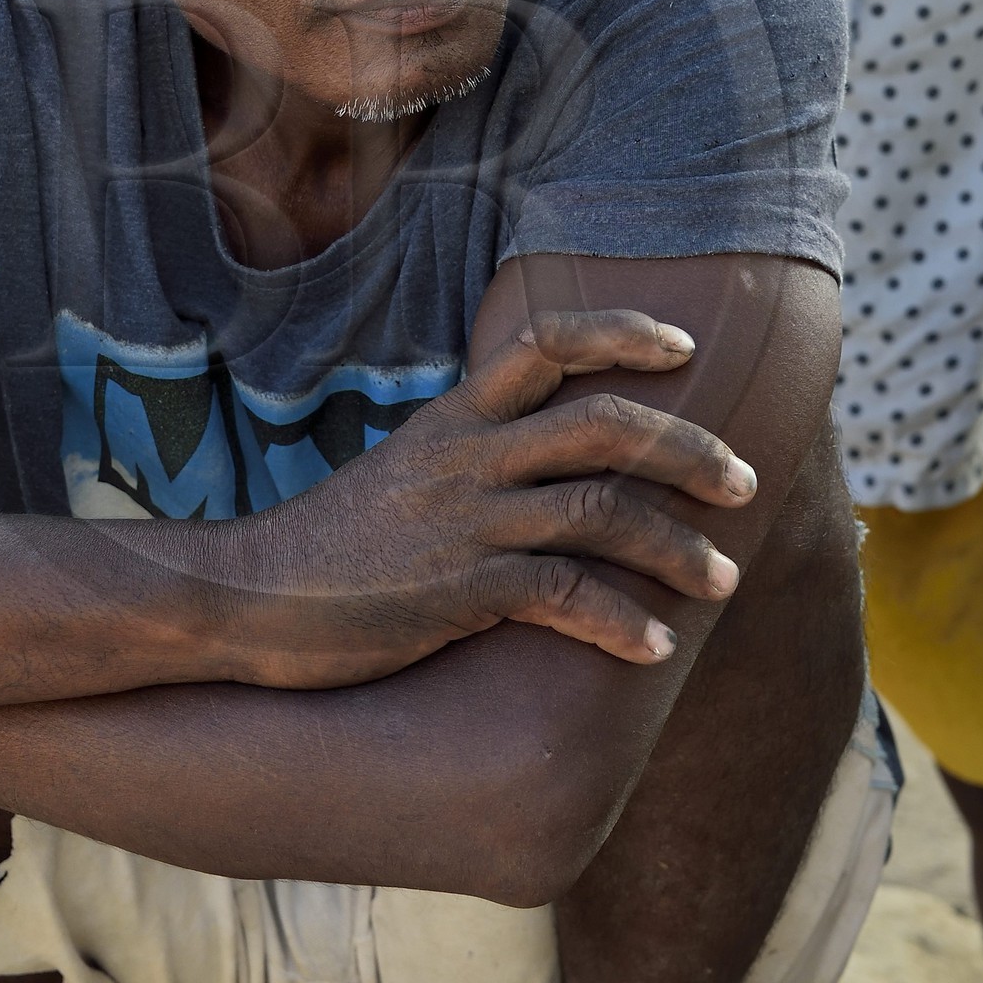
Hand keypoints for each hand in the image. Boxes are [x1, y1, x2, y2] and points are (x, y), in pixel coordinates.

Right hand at [187, 310, 755, 689]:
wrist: (241, 600)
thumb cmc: (326, 553)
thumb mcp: (399, 481)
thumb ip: (468, 464)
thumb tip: (539, 472)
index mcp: (451, 420)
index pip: (545, 341)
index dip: (622, 333)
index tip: (684, 344)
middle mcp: (465, 458)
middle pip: (604, 424)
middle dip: (689, 449)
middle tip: (742, 482)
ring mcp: (462, 522)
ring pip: (602, 511)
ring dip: (678, 547)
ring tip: (721, 579)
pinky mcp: (456, 591)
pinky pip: (564, 594)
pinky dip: (622, 621)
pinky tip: (654, 649)